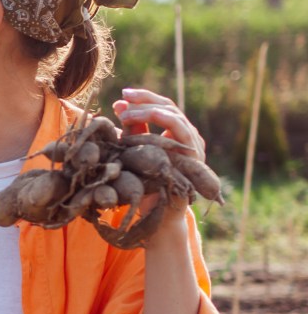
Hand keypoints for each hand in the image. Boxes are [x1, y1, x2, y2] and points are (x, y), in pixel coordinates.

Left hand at [112, 87, 205, 229]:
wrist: (159, 217)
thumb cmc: (146, 186)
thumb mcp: (136, 152)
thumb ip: (132, 130)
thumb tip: (119, 104)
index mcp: (175, 134)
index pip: (162, 107)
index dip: (144, 98)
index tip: (122, 95)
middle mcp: (188, 139)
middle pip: (169, 108)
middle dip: (145, 100)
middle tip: (124, 97)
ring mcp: (194, 148)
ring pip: (176, 118)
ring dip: (150, 111)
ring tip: (129, 111)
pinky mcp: (194, 159)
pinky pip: (183, 135)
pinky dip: (166, 124)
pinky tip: (152, 117)